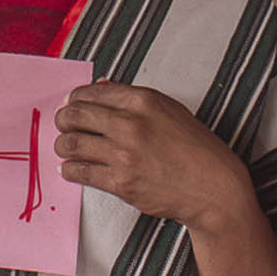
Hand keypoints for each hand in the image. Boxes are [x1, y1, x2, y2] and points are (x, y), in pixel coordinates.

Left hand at [54, 82, 253, 235]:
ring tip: (64, 146)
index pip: (92, 92)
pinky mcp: (121, 182)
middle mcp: (131, 124)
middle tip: (62, 124)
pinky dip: (69, 169)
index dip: (74, 98)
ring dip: (62, 144)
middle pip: (75, 114)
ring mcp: (124, 154)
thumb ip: (132, 98)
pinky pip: (80, 172)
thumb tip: (101, 87)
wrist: (214, 188)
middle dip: (62, 119)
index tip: (70, 104)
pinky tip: (70, 168)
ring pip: (71, 143)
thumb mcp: (169, 110)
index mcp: (143, 100)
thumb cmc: (196, 149)